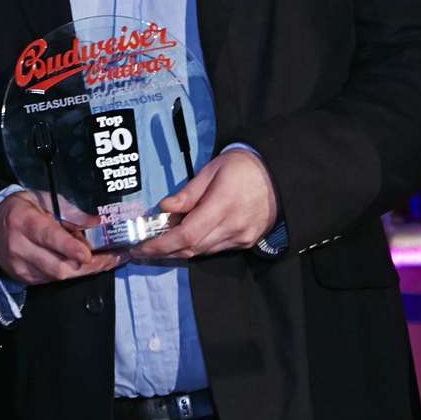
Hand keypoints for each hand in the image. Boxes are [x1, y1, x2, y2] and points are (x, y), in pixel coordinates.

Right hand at [0, 191, 123, 284]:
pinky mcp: (25, 278)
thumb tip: (96, 222)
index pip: (48, 237)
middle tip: (112, 257)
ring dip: (84, 270)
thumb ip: (70, 211)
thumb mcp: (43, 199)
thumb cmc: (21, 209)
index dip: (69, 247)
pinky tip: (83, 263)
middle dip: (88, 265)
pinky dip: (71, 272)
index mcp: (23, 221)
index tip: (88, 253)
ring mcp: (21, 266)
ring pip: (58, 276)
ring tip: (104, 259)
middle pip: (57, 266)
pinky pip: (53, 280)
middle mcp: (19, 247)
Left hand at [132, 149, 278, 259]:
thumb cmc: (243, 166)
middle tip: (142, 247)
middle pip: (191, 249)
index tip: (141, 247)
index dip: (161, 245)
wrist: (280, 175)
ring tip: (160, 241)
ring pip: (202, 252)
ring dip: (179, 250)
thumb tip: (164, 208)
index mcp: (223, 204)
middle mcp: (233, 226)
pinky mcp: (247, 242)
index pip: (186, 235)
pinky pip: (215, 249)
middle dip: (164, 251)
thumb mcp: (212, 170)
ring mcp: (242, 238)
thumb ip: (188, 193)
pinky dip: (197, 246)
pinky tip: (186, 238)